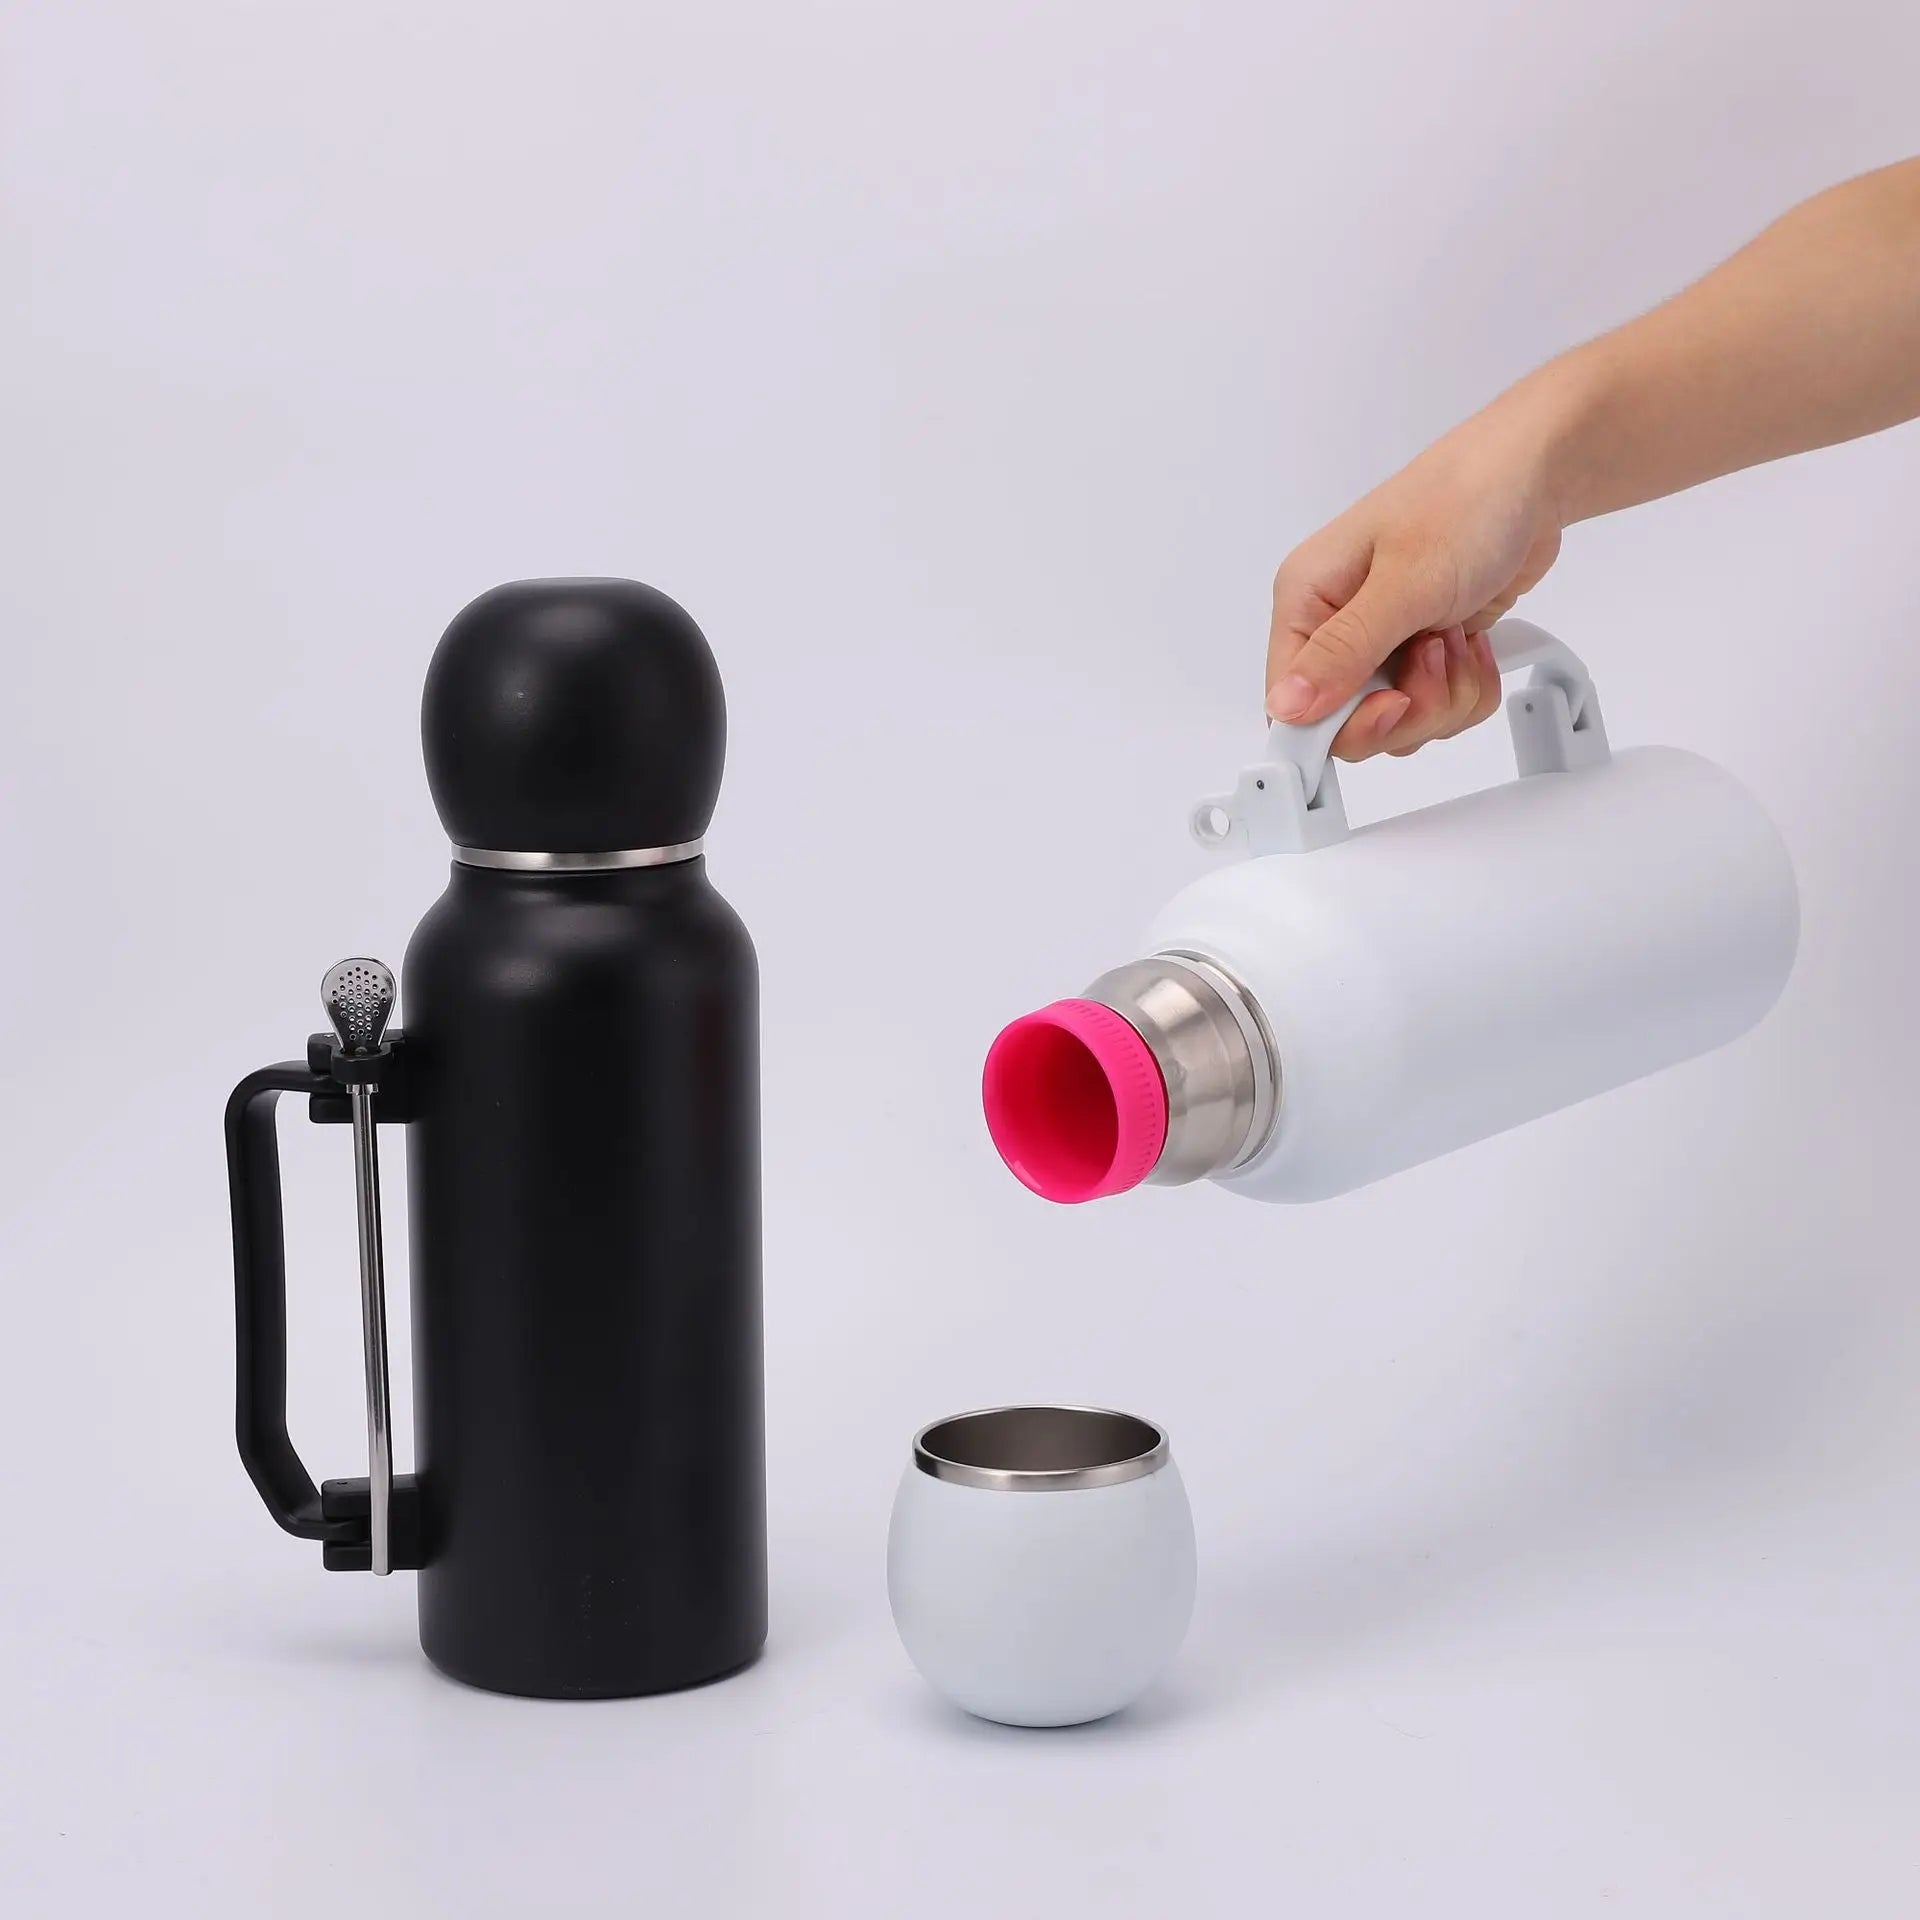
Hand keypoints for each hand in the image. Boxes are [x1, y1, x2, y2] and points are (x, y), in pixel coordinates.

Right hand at [1265, 377, 1569, 760]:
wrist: (1534, 475)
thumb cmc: (1465, 502)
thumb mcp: (1405, 581)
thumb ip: (1343, 651)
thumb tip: (1284, 705)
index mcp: (1306, 602)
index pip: (1291, 704)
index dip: (1344, 723)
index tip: (1395, 703)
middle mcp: (1335, 627)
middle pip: (1351, 726)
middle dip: (1411, 707)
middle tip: (1436, 654)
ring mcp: (1381, 644)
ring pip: (1401, 725)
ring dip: (1446, 695)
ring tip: (1457, 635)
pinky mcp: (1422, 652)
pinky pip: (1437, 710)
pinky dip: (1467, 688)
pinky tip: (1472, 640)